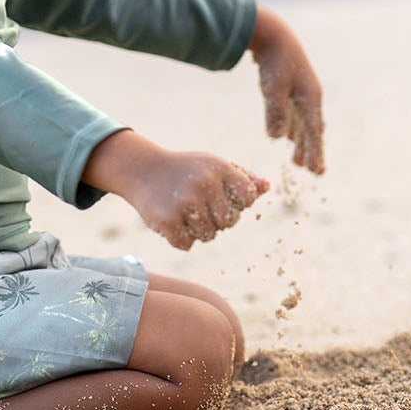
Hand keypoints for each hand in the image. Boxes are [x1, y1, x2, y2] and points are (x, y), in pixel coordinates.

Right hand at [83, 130, 269, 250]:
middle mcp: (204, 184)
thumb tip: (267, 186)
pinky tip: (174, 222)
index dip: (237, 202)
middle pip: (229, 221)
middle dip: (218, 219)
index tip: (222, 196)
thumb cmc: (187, 169)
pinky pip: (186, 244)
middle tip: (202, 207)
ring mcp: (184, 203)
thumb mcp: (215, 165)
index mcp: (220, 168)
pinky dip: (181, 238)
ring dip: (199, 230)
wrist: (143, 170)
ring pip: (209, 235)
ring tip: (187, 213)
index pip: (248, 198)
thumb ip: (243, 176)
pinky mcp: (166, 221)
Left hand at [250, 6, 325, 173]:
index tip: (317, 172)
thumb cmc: (274, 61)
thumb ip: (276, 114)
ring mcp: (301, 91)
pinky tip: (288, 136)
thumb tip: (278, 139)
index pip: (315, 132)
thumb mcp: (273, 89)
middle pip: (312, 129)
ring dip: (301, 142)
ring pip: (303, 123)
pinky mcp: (291, 87)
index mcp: (310, 98)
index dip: (316, 153)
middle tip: (311, 172)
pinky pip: (296, 114)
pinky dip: (293, 128)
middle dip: (311, 150)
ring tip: (298, 160)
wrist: (272, 33)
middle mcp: (309, 96)